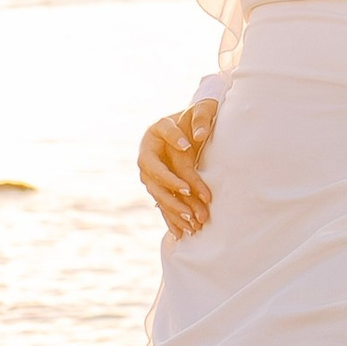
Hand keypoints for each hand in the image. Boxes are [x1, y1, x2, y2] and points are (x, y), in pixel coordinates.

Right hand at [139, 99, 216, 233]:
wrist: (184, 128)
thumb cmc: (190, 117)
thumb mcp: (195, 112)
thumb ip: (199, 118)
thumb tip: (197, 138)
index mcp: (151, 140)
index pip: (158, 156)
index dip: (171, 166)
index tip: (188, 169)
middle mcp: (147, 160)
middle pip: (155, 181)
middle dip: (172, 193)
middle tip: (189, 201)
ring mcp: (151, 176)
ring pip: (159, 196)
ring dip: (174, 210)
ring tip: (190, 221)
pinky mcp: (160, 187)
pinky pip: (164, 205)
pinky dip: (173, 219)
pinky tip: (182, 234)